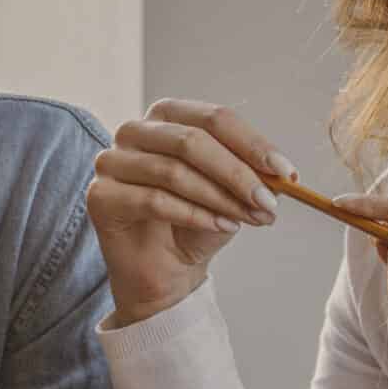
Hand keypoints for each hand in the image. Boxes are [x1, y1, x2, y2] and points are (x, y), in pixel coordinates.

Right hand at [88, 100, 297, 326]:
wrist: (166, 272)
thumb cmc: (196, 225)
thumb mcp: (233, 194)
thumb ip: (252, 175)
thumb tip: (280, 172)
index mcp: (168, 116)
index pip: (214, 118)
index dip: (254, 144)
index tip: (286, 173)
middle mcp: (135, 131)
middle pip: (191, 140)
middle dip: (237, 173)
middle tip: (268, 201)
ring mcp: (111, 162)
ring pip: (173, 171)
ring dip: (219, 197)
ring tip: (247, 218)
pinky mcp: (101, 197)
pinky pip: (153, 200)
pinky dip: (194, 214)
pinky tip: (219, 226)